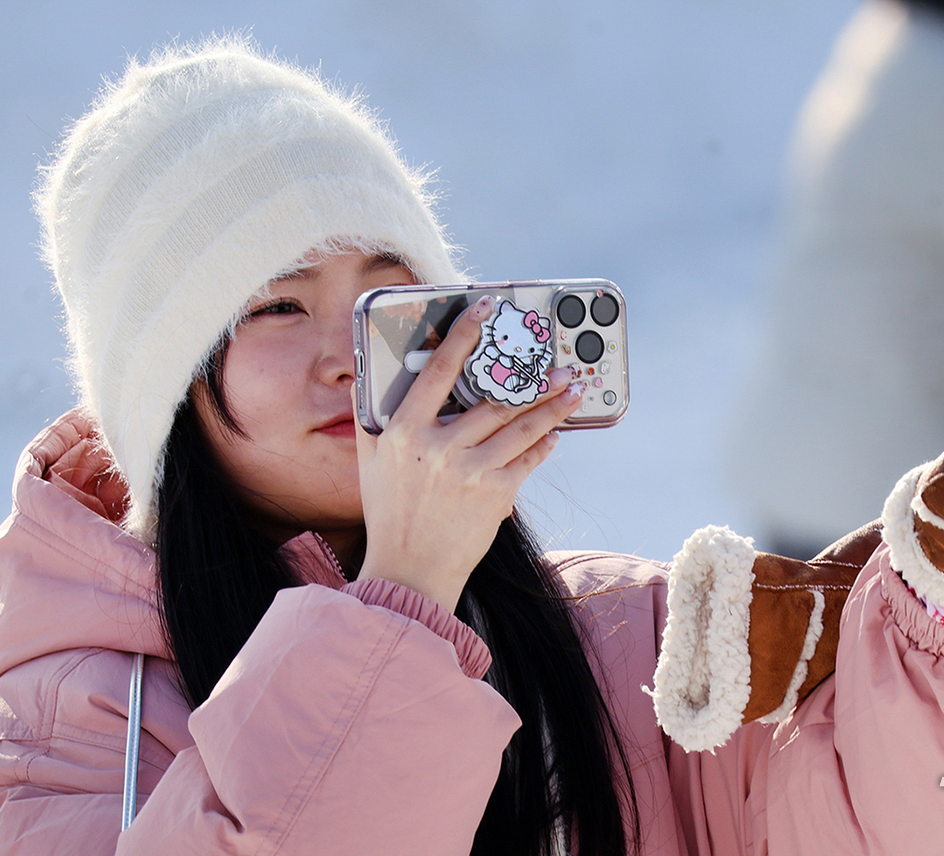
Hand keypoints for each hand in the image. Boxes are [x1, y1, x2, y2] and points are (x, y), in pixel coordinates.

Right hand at [355, 297, 582, 608]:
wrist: (408, 570)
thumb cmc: (389, 511)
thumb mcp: (371, 460)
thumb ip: (372, 416)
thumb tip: (371, 373)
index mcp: (404, 431)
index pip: (437, 370)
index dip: (464, 334)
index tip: (486, 307)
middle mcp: (438, 448)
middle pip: (493, 398)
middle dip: (530, 377)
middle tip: (556, 362)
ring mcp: (470, 471)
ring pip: (521, 426)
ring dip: (552, 405)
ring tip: (572, 389)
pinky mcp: (496, 495)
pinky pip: (528, 459)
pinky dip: (543, 444)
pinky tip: (554, 434)